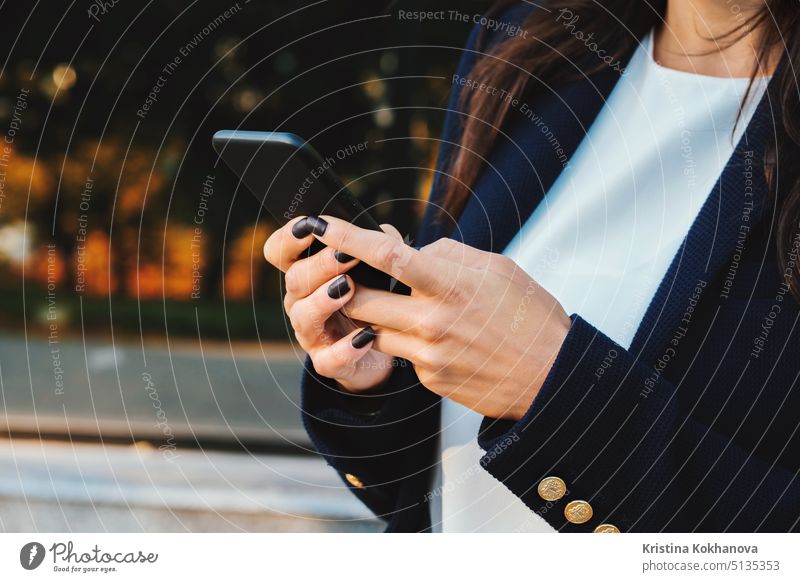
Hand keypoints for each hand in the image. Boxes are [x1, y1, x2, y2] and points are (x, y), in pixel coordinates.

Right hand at [263, 216, 401, 391]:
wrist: (385, 347)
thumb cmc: (376, 296)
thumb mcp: (377, 265)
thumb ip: (377, 244)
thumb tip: (381, 233)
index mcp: (307, 274)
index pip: (279, 251)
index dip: (288, 237)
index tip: (310, 226)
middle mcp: (301, 302)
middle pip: (294, 280)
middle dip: (320, 265)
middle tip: (346, 257)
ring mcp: (311, 334)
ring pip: (303, 317)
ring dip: (324, 300)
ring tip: (348, 289)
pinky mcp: (328, 362)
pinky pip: (328, 359)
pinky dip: (346, 349)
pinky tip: (366, 336)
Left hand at [306, 215, 571, 420]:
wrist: (552, 376)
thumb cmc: (529, 315)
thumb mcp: (497, 268)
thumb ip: (445, 253)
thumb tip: (400, 243)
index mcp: (451, 286)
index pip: (387, 257)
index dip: (349, 239)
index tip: (322, 225)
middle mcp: (432, 321)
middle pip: (360, 299)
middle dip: (345, 284)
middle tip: (342, 271)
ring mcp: (428, 355)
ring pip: (371, 330)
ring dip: (371, 314)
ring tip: (394, 302)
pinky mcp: (429, 379)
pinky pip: (399, 354)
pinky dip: (404, 338)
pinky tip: (434, 336)